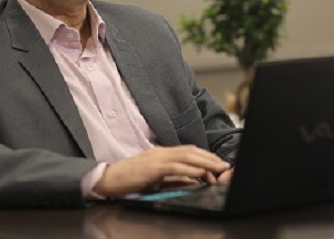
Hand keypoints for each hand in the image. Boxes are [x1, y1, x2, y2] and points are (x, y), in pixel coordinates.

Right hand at [92, 145, 230, 197]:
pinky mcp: (153, 167)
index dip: (204, 155)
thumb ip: (174, 179)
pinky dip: (191, 170)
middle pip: (191, 151)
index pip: (188, 150)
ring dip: (205, 163)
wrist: (108, 179)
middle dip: (210, 158)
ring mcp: (157, 158)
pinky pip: (176, 167)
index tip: (217, 163)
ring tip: (218, 169)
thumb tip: (194, 182)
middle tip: (224, 165)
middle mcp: (160, 152)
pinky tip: (201, 174)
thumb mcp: (155, 179)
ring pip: (187, 157)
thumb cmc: (129, 180)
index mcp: (161, 153)